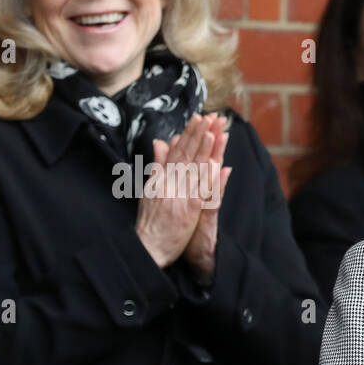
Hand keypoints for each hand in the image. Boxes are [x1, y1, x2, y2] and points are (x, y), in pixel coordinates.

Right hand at [135, 114, 227, 269]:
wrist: (147, 246)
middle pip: (186, 155)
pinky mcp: (189, 210)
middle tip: (209, 117)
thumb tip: (162, 143)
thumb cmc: (150, 221)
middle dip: (198, 134)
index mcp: (162, 177)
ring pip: (194, 169)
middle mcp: (169, 182)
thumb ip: (158, 165)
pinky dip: (209, 178)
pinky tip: (216, 166)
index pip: (178, 150)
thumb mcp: (150, 188)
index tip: (198, 118)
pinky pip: (201, 192)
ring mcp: (179, 195)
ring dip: (204, 150)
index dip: (189, 134)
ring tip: (213, 132)